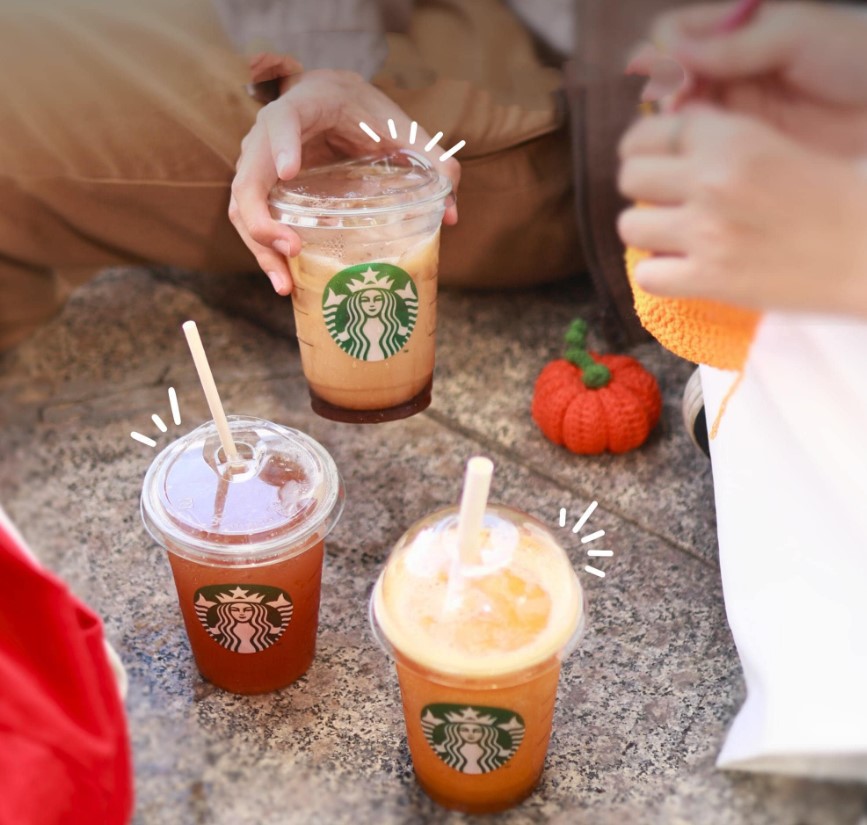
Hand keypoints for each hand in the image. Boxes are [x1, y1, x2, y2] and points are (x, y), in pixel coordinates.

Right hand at [229, 69, 460, 294]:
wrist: (334, 102)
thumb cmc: (365, 113)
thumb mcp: (400, 127)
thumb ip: (431, 160)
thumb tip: (452, 214)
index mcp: (302, 106)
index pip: (280, 121)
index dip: (281, 144)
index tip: (291, 170)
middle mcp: (268, 135)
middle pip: (248, 178)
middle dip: (262, 219)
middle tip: (292, 249)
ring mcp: (259, 164)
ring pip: (241, 207)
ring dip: (258, 248)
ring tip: (285, 283)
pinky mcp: (264, 190)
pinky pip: (251, 222)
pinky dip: (262, 252)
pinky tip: (285, 281)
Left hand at [617, 104, 866, 317]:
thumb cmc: (828, 194)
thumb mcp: (775, 143)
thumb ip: (719, 138)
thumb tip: (662, 138)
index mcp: (732, 138)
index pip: (650, 133)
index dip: (644, 147)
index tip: (652, 159)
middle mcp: (712, 181)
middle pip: (630, 176)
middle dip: (643, 188)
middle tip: (665, 199)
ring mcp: (707, 232)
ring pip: (629, 226)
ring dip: (647, 232)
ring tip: (673, 235)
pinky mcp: (711, 279)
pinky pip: (647, 276)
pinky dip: (659, 275)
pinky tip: (681, 269)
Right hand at [649, 2, 866, 157]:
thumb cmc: (857, 58)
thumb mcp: (795, 36)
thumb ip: (731, 44)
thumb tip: (667, 51)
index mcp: (736, 30)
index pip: (672, 35)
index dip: (665, 55)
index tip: (679, 80)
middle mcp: (725, 68)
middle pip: (666, 79)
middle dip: (664, 95)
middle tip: (678, 113)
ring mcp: (729, 109)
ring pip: (675, 116)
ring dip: (671, 127)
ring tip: (690, 138)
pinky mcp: (737, 146)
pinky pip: (697, 148)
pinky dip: (689, 152)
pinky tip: (703, 157)